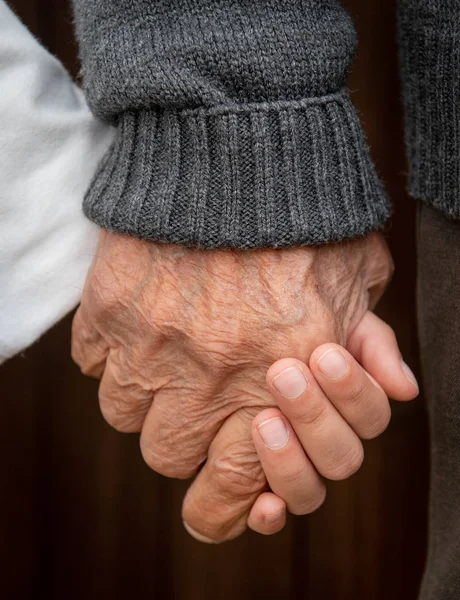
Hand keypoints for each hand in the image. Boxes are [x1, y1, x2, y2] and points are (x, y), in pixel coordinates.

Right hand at [72, 229, 392, 541]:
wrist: (237, 152)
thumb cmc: (303, 215)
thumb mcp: (357, 276)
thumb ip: (374, 342)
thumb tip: (400, 388)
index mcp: (275, 378)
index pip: (236, 487)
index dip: (224, 502)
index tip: (220, 486)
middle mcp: (208, 375)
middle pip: (168, 456)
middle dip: (184, 439)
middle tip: (196, 400)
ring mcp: (147, 344)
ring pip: (124, 415)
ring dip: (144, 395)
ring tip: (165, 354)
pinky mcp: (105, 309)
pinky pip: (91, 361)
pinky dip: (109, 353)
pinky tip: (138, 323)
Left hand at [247, 311, 418, 535]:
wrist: (233, 326)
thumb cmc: (284, 321)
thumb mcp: (328, 317)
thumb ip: (370, 344)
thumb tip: (404, 389)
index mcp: (346, 410)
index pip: (369, 416)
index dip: (353, 390)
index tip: (323, 353)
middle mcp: (323, 448)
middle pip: (341, 457)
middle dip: (314, 416)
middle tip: (283, 374)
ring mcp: (292, 472)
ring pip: (309, 493)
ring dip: (289, 462)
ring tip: (264, 420)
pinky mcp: (252, 492)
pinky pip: (267, 518)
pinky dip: (268, 517)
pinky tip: (264, 502)